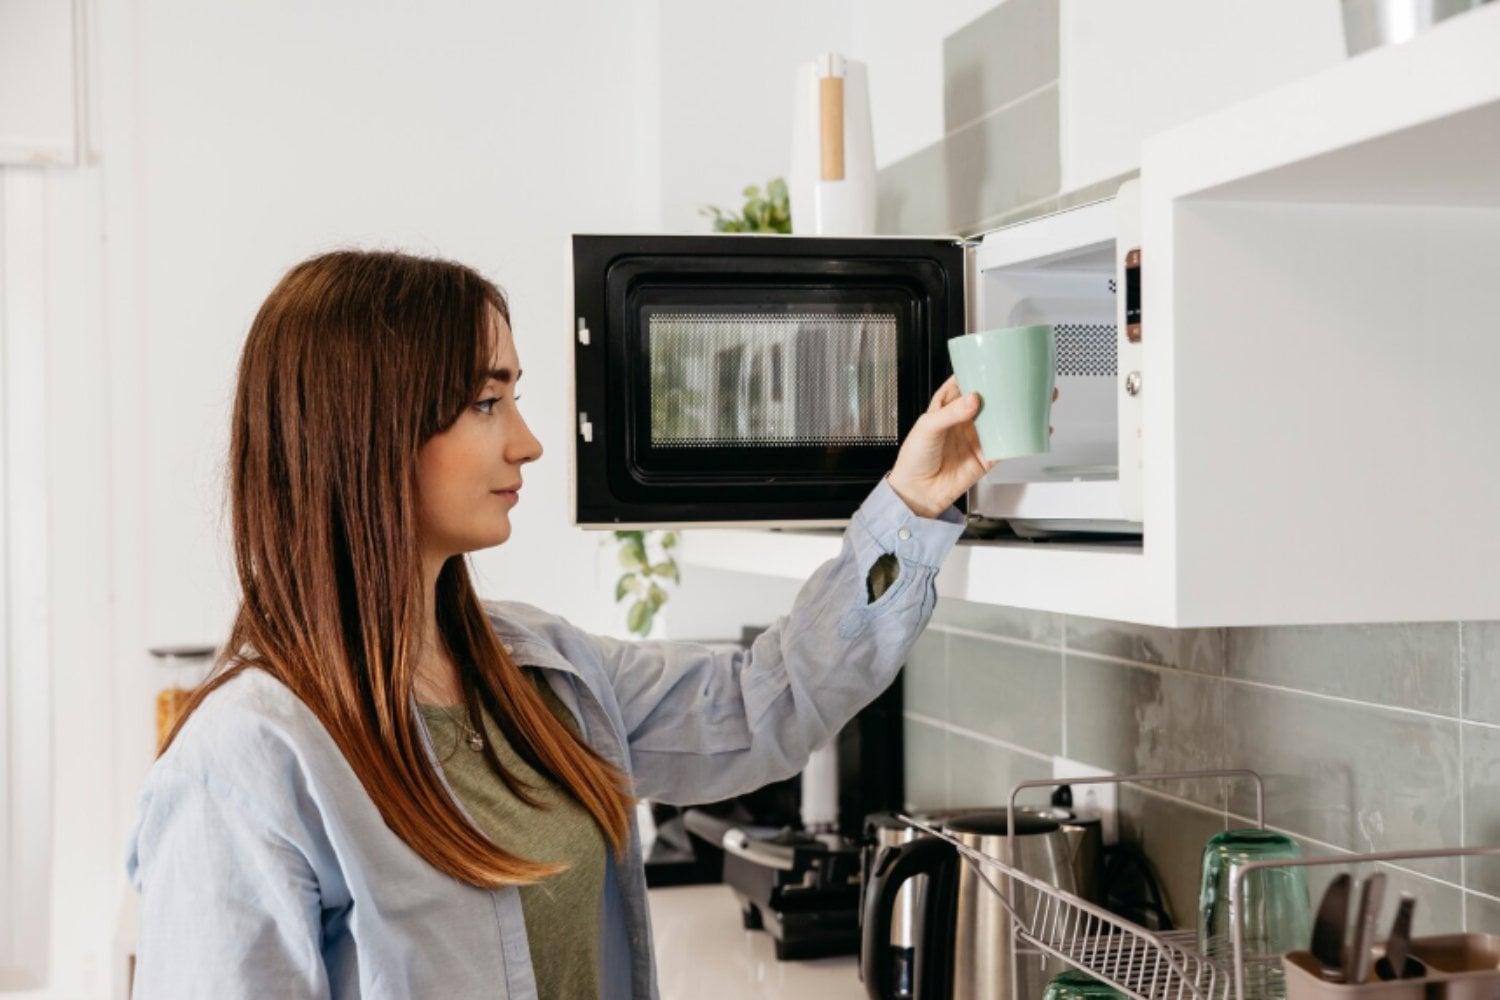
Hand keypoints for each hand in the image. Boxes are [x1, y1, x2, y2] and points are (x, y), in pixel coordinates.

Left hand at [886, 377, 1058, 518]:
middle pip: (991, 400)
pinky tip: (1035, 428)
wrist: (917, 493)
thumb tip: (972, 400)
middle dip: (1008, 388)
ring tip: (1038, 398)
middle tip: (1026, 377)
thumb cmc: (914, 459)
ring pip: (1004, 419)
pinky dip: (1023, 437)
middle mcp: (965, 420)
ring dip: (1020, 410)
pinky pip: (1009, 445)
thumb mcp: (927, 428)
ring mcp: (977, 438)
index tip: (996, 362)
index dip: (981, 372)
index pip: (967, 383)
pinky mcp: (986, 456)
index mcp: (947, 407)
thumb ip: (949, 414)